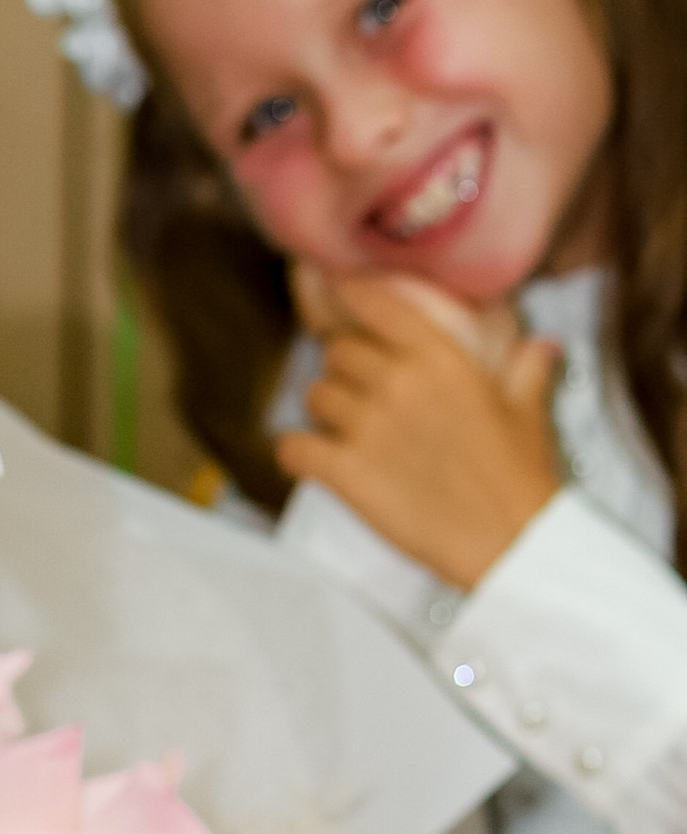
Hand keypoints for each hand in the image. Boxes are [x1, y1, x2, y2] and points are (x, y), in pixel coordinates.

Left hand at [277, 273, 563, 592]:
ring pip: (314, 395)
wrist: (510, 541)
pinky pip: (292, 447)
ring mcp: (366, 427)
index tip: (339, 291)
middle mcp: (396, 382)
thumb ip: (526, 369)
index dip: (349, 293)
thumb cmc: (521, 475)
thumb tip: (540, 344)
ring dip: (325, 410)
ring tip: (347, 429)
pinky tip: (312, 459)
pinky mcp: (345, 472)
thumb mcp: (527, 412)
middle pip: (337, 352)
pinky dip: (295, 452)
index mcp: (439, 358)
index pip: (374, 303)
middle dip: (345, 368)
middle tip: (362, 391)